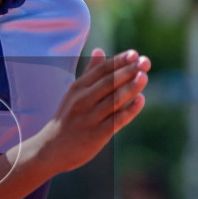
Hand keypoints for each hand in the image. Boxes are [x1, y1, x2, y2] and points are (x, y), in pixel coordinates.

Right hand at [29, 49, 149, 176]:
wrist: (52, 148)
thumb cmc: (68, 118)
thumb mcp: (74, 93)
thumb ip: (89, 73)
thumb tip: (100, 50)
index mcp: (78, 88)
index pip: (101, 70)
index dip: (119, 61)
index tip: (134, 54)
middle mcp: (82, 101)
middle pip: (108, 82)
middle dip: (128, 71)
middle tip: (145, 62)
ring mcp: (89, 118)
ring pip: (113, 100)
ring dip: (130, 88)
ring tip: (144, 77)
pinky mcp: (96, 135)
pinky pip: (116, 120)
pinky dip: (129, 110)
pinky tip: (141, 100)